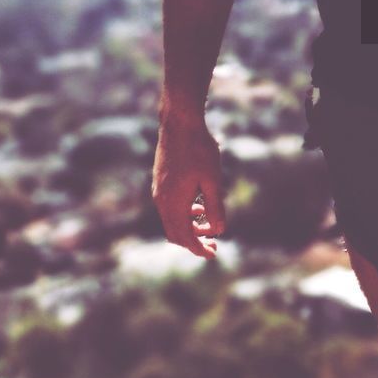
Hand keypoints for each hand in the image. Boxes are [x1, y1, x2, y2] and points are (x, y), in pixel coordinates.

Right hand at [151, 113, 225, 259]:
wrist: (179, 123)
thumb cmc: (199, 150)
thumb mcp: (213, 179)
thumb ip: (215, 206)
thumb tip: (219, 230)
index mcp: (173, 203)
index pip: (184, 237)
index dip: (198, 249)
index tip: (212, 254)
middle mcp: (161, 200)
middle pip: (175, 233)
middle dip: (193, 242)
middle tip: (213, 245)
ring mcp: (158, 191)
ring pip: (171, 221)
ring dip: (189, 228)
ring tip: (208, 226)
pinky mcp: (160, 182)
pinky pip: (169, 208)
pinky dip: (183, 214)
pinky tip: (199, 206)